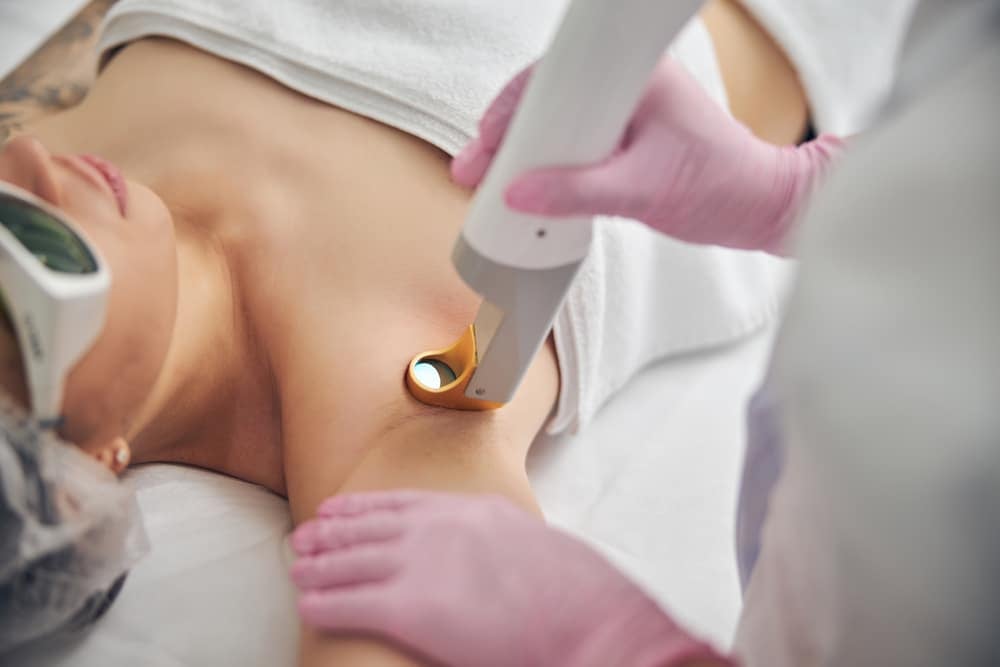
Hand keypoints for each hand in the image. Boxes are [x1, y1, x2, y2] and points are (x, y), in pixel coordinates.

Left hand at [291, 490, 729, 666]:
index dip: (360, 508)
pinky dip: (323, 604)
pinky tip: (307, 607)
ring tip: (297, 572)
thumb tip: (477, 561)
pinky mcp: (408, 607)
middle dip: (330, 534)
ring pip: (349, 563)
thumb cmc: (571, 590)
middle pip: (366, 527)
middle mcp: (437, 528)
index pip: (398, 502)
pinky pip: (348, 604)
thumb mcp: (528, 542)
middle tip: (303, 538)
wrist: (588, 617)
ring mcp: (420, 563)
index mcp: (468, 510)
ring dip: (318, 569)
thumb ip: (492, 541)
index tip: (337, 508)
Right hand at [452, 59, 842, 255]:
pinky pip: (574, 143)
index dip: (512, 109)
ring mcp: (625, 112)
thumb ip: (578, 194)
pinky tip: (528, 184)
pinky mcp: (625, 138)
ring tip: (491, 179)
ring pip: (558, 123)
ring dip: (525, 152)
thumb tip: (519, 195)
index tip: (486, 141)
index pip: (555, 79)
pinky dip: (549, 164)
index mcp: (635, 77)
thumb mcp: (643, 192)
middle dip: (508, 135)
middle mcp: (627, 87)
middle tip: (475, 168)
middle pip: (548, 100)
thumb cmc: (722, 186)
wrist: (761, 207)